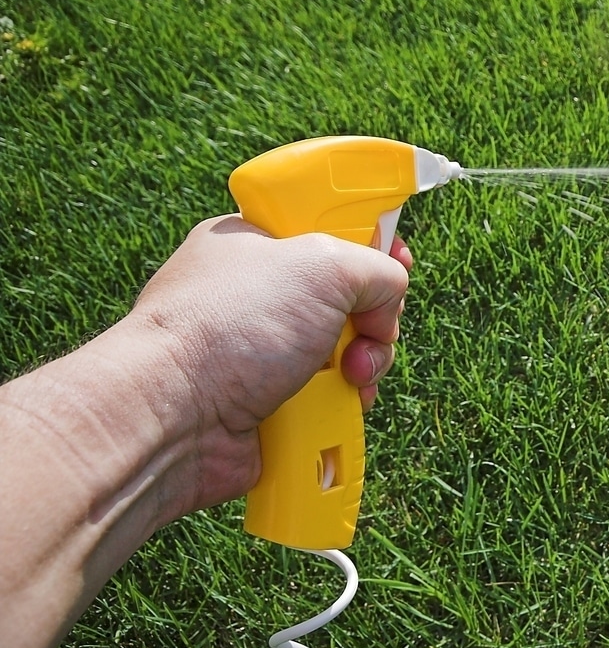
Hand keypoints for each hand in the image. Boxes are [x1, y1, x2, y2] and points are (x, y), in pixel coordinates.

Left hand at [123, 215, 411, 514]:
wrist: (174, 417)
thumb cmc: (229, 327)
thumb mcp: (324, 263)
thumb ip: (377, 265)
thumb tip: (388, 299)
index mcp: (255, 244)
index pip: (327, 229)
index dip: (369, 243)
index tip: (396, 257)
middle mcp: (256, 297)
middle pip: (347, 298)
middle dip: (372, 319)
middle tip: (369, 329)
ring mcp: (261, 354)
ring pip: (345, 354)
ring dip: (363, 367)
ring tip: (351, 378)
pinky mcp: (269, 406)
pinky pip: (328, 401)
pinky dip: (341, 407)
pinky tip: (338, 408)